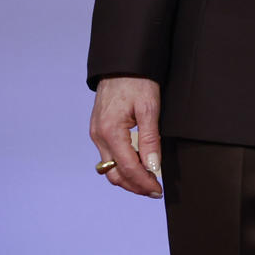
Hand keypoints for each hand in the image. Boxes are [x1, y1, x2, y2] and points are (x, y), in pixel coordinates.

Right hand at [89, 76, 163, 197]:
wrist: (121, 64)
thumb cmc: (137, 81)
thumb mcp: (149, 107)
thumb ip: (150, 139)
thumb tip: (153, 167)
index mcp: (110, 132)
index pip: (127, 168)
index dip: (144, 182)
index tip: (158, 190)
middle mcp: (99, 136)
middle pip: (114, 174)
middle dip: (134, 185)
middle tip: (155, 190)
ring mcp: (96, 134)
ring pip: (110, 167)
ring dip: (128, 178)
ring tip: (148, 181)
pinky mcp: (99, 130)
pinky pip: (109, 155)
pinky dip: (122, 165)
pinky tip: (138, 165)